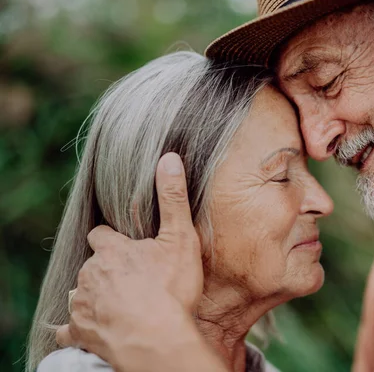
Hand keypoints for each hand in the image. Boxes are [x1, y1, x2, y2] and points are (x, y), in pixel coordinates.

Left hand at [56, 153, 224, 371]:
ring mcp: (83, 304)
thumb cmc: (171, 289)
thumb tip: (169, 157)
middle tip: (131, 280)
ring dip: (95, 296)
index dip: (112, 240)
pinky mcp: (81, 333)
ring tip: (119, 305)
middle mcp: (91, 273)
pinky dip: (78, 329)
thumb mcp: (180, 239)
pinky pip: (70, 330)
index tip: (124, 245)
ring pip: (82, 294)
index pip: (101, 235)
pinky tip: (89, 330)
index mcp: (111, 250)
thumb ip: (172, 198)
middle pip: (92, 266)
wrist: (157, 340)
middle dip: (106, 270)